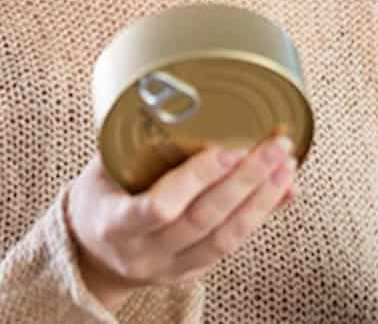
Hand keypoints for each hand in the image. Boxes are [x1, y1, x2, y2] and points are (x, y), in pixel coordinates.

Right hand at [66, 135, 297, 310]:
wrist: (91, 255)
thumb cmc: (99, 198)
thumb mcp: (102, 168)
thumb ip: (139, 143)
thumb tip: (192, 104)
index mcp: (115, 223)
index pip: (158, 207)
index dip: (196, 179)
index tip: (226, 149)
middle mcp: (143, 252)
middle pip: (203, 221)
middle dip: (245, 181)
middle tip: (274, 147)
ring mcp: (168, 268)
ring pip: (224, 239)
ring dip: (261, 200)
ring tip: (286, 166)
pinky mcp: (191, 273)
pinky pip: (230, 247)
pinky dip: (259, 216)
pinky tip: (281, 190)